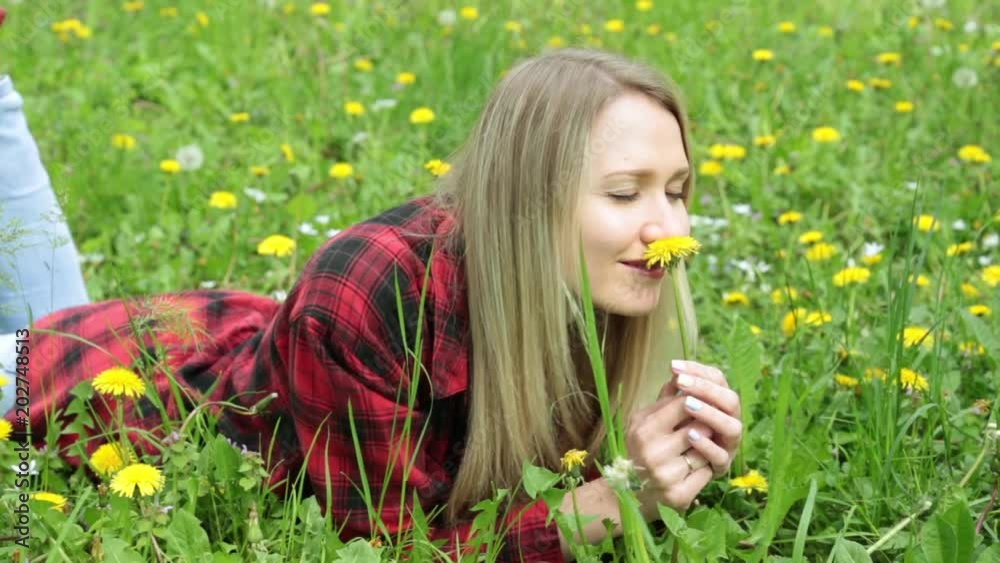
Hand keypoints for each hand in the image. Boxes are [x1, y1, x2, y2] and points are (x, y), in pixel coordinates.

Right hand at [624, 383, 715, 520]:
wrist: (629, 494)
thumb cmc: (641, 449)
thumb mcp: (643, 421)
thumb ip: (664, 400)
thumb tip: (680, 373)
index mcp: (643, 430)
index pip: (683, 404)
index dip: (697, 402)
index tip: (701, 404)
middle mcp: (652, 453)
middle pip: (698, 428)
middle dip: (704, 426)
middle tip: (703, 427)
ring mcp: (666, 476)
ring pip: (704, 451)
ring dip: (705, 448)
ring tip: (695, 449)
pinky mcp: (679, 495)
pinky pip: (706, 473)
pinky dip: (704, 469)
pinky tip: (693, 469)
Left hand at [669, 360, 742, 476]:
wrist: (671, 471)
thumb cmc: (674, 433)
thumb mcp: (671, 411)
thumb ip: (673, 396)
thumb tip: (673, 374)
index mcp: (720, 403)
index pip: (718, 379)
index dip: (698, 370)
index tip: (674, 366)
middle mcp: (730, 420)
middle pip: (730, 399)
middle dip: (706, 389)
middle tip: (681, 382)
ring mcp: (729, 444)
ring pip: (732, 426)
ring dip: (710, 413)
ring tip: (688, 404)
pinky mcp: (722, 465)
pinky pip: (720, 455)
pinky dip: (707, 444)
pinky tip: (691, 435)